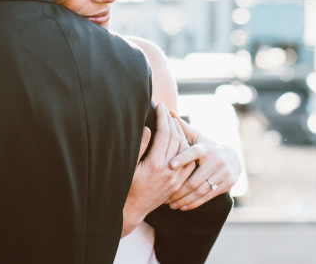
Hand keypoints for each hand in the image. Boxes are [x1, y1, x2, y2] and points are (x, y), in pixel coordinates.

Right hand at [121, 103, 195, 236]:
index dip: (162, 117)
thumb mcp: (128, 166)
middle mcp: (168, 170)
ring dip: (180, 133)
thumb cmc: (126, 186)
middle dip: (171, 121)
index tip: (160, 106)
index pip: (164, 133)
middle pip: (176, 138)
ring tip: (173, 122)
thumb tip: (148, 128)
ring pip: (185, 149)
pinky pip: (189, 163)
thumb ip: (139, 146)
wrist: (133, 209)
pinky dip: (186, 148)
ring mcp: (175, 178)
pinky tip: (181, 140)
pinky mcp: (178, 183)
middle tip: (166, 110)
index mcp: (155, 164)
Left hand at [165, 112, 241, 210]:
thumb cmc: (207, 148)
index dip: (183, 158)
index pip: (194, 152)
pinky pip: (206, 197)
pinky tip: (181, 207)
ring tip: (170, 204)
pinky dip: (193, 203)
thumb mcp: (197, 138)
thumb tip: (168, 111)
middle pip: (194, 178)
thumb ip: (182, 128)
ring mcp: (223, 173)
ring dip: (183, 199)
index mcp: (206, 148)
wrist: (233, 159)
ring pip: (200, 190)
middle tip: (164, 195)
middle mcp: (216, 160)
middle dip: (178, 188)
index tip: (171, 164)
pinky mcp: (226, 185)